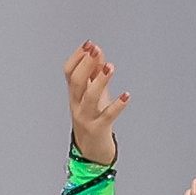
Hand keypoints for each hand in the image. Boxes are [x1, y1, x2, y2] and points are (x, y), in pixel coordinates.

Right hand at [63, 40, 128, 166]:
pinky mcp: (98, 129)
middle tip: (96, 50)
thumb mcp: (92, 94)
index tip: (89, 44)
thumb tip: (98, 53)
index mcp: (74, 94)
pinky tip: (126, 96)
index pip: (69, 72)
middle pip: (76, 82)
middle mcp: (77, 104)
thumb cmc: (93, 118)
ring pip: (90, 97)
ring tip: (110, 67)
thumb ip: (94, 74)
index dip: (77, 57)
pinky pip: (107, 116)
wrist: (91, 150)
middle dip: (86, 64)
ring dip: (100, 80)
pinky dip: (117, 105)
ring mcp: (86, 117)